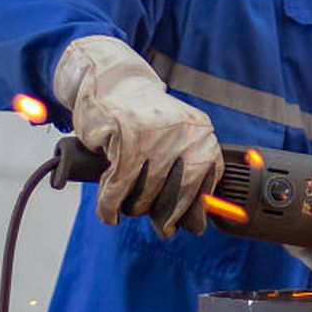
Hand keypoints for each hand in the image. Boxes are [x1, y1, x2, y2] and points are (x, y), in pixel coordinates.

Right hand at [53, 36, 223, 237]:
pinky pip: (118, 188)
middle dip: (162, 215)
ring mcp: (155, 137)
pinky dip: (109, 206)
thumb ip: (188, 179)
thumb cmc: (145, 121)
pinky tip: (108, 213)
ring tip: (126, 201)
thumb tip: (196, 228)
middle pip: (175, 197)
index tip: (180, 225)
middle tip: (152, 220)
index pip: (203, 188)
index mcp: (202, 137)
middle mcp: (185, 136)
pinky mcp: (125, 139)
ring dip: (132, 207)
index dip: (189, 212)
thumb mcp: (176, 144)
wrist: (114, 83)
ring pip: (144, 195)